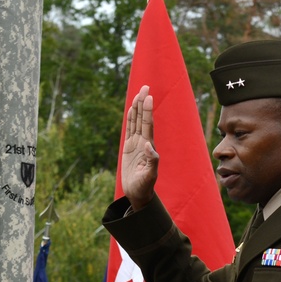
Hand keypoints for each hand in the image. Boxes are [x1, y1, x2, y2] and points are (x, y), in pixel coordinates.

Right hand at [120, 85, 159, 208]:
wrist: (138, 194)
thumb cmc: (144, 187)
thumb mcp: (149, 176)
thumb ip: (152, 161)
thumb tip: (148, 145)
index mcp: (148, 147)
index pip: (148, 125)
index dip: (147, 111)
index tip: (148, 97)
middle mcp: (143, 143)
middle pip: (143, 119)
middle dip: (143, 103)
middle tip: (145, 87)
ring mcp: (136, 144)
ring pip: (136, 122)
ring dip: (137, 108)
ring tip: (139, 93)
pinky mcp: (129, 148)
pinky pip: (130, 130)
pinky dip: (130, 119)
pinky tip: (130, 110)